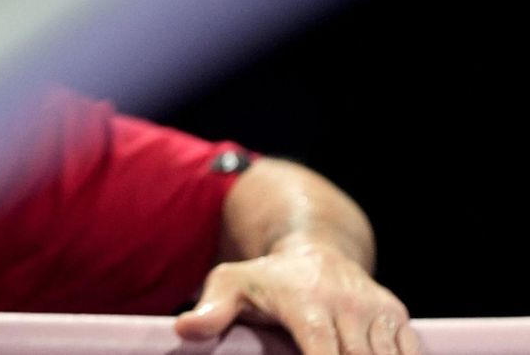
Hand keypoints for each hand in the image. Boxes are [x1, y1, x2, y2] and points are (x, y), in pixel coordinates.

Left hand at [175, 240, 419, 354]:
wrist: (315, 249)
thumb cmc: (266, 277)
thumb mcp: (230, 284)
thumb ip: (211, 310)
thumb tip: (184, 330)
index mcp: (305, 302)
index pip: (322, 351)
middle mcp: (345, 304)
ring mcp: (375, 310)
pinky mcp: (396, 316)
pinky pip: (409, 354)